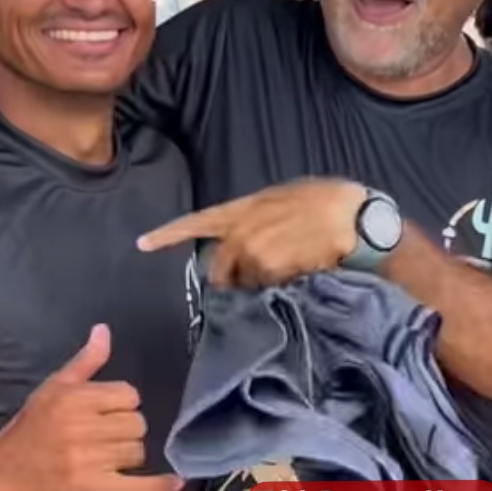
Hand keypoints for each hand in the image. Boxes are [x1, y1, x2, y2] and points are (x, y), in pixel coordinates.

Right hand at [0, 324, 183, 490]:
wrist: (3, 469)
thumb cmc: (33, 425)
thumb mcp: (56, 386)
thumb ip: (86, 360)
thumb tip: (104, 330)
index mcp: (76, 400)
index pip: (129, 395)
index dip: (121, 403)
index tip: (105, 411)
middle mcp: (82, 430)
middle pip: (136, 424)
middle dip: (125, 428)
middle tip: (102, 435)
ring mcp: (88, 462)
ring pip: (137, 451)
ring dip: (127, 453)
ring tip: (104, 455)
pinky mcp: (92, 490)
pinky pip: (135, 488)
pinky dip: (157, 486)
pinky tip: (175, 483)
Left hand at [138, 178, 366, 287]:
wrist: (349, 215)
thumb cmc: (320, 199)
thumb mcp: (277, 199)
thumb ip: (253, 218)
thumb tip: (244, 238)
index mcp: (239, 210)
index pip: (194, 223)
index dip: (166, 235)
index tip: (142, 244)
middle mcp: (239, 235)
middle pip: (219, 270)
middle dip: (232, 277)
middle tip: (259, 272)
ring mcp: (254, 257)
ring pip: (246, 284)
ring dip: (260, 282)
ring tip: (290, 264)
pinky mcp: (271, 276)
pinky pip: (267, 291)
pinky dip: (279, 287)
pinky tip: (299, 271)